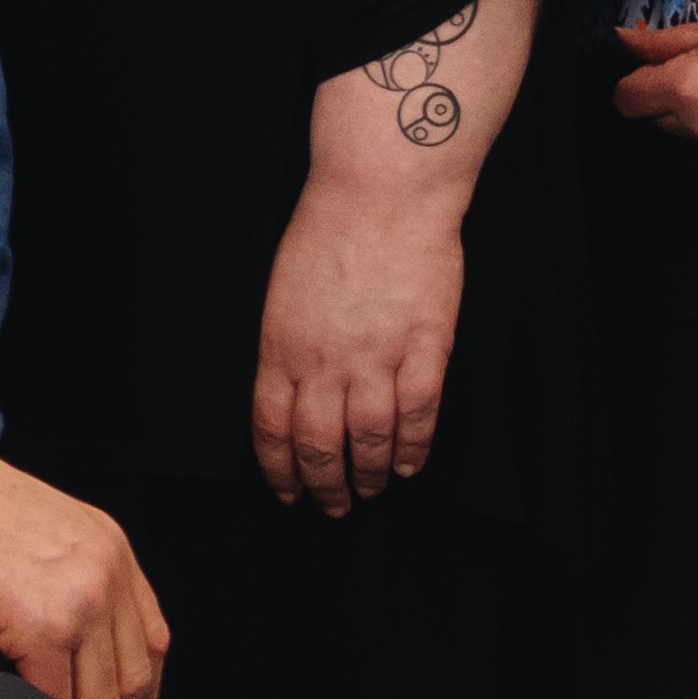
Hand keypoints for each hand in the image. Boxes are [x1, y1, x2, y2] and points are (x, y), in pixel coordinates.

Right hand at [0, 407, 168, 698]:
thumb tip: (76, 640)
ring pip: (102, 696)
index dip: (140, 690)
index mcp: (112, 550)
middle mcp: (108, 574)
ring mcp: (80, 601)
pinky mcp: (42, 626)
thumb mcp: (41, 531)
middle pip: (136, 675)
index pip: (152, 641)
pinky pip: (58, 696)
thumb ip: (70, 574)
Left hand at [250, 178, 461, 514]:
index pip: (271, 428)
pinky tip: (408, 466)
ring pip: (368, 438)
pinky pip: (418, 414)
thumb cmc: (327, 230)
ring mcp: (377, 356)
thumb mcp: (282, 293)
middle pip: (319, 444)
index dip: (279, 470)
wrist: (381, 191)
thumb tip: (291, 394)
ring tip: (370, 492)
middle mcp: (325, 360)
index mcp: (281, 346)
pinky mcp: (426, 347)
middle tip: (332, 507)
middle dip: (323, 485)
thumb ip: (288, 347)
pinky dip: (412, 448)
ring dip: (368, 475)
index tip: (288, 493)